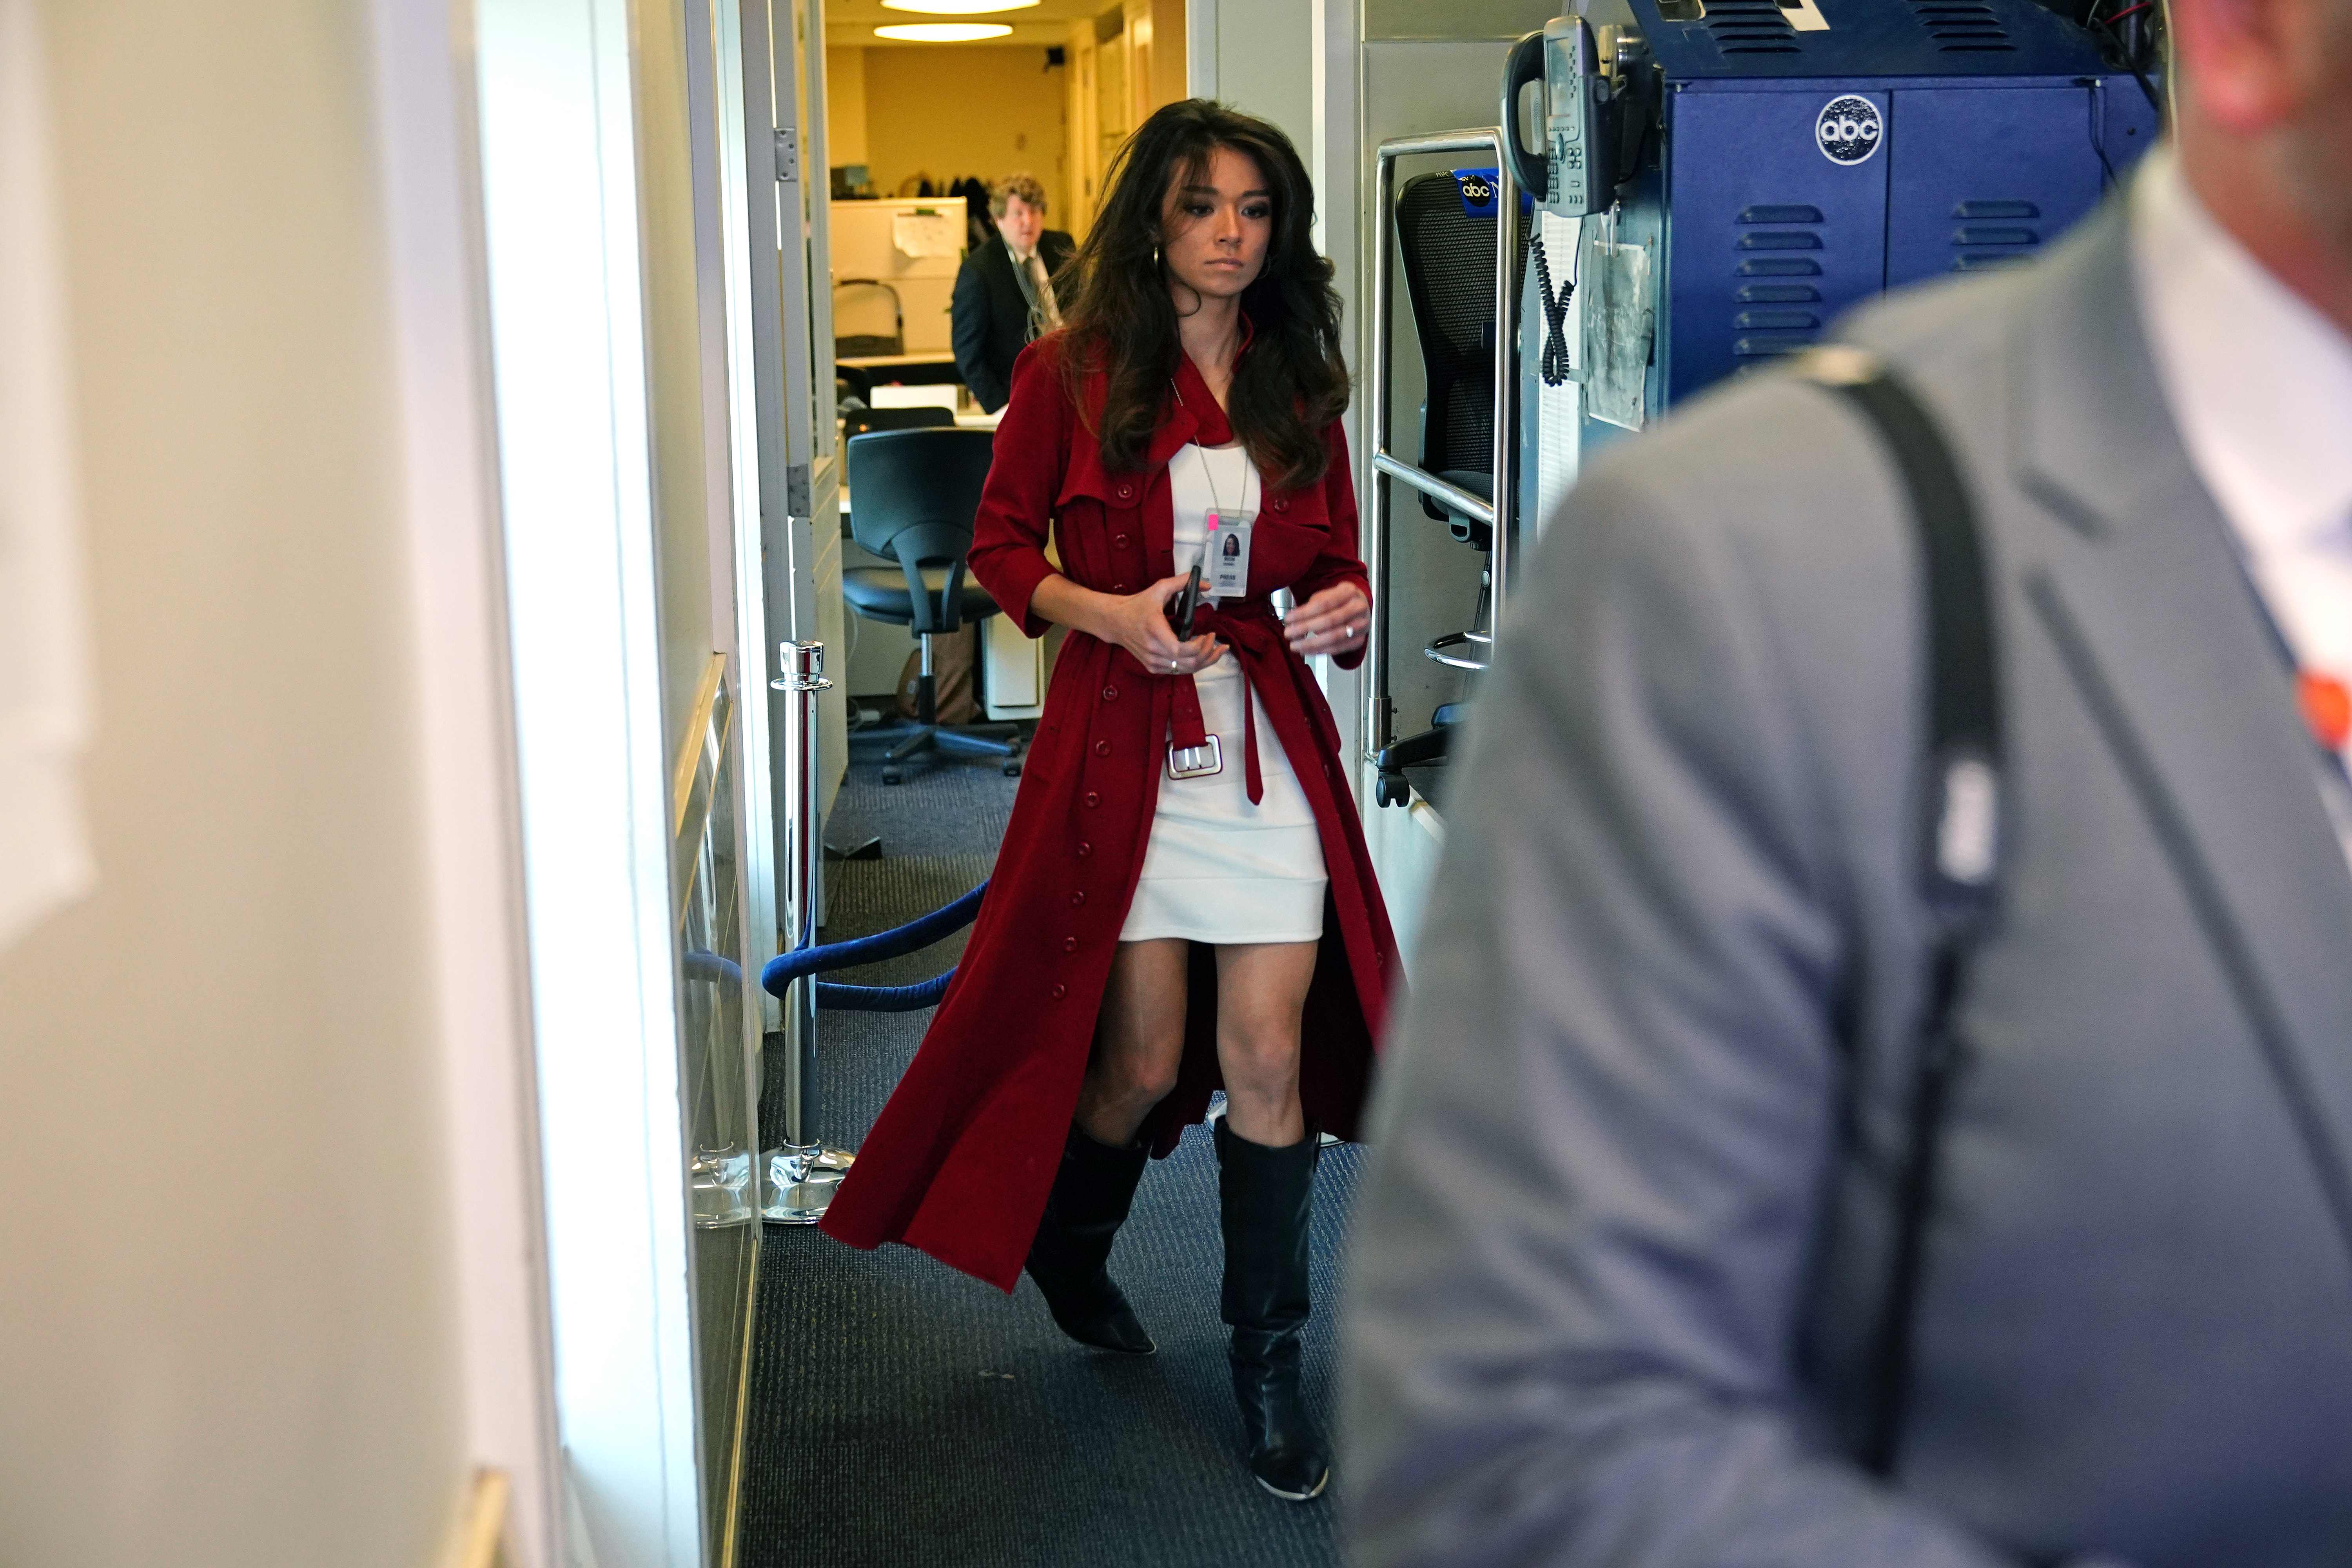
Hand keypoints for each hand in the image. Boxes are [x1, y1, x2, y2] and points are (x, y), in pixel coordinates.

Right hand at [1104, 573, 1224, 675]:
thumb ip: (1182, 582)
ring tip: (1214, 649)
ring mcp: (1152, 661)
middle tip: (1216, 642)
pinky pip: (1177, 671)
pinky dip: (1191, 665)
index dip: (1199, 647)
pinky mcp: (1152, 667)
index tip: (1208, 634)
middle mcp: (1153, 649)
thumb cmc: (1137, 605)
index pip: (1180, 650)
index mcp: (1155, 630)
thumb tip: (1206, 584)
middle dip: (1208, 655)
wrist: (1115, 621)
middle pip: (1188, 663)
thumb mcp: (1158, 589)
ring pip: (1185, 670)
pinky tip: (1199, 655)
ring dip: (1204, 662)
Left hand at [1283, 581, 1368, 656]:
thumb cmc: (1339, 600)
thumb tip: (1295, 621)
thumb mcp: (1326, 594)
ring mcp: (1361, 625)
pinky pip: (1338, 648)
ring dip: (1312, 643)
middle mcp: (1358, 608)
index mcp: (1349, 592)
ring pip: (1334, 637)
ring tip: (1296, 645)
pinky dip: (1321, 651)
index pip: (1324, 603)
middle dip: (1306, 628)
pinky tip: (1308, 650)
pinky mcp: (1359, 640)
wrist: (1359, 606)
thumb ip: (1313, 605)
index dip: (1304, 612)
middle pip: (1330, 620)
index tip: (1289, 618)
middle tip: (1289, 633)